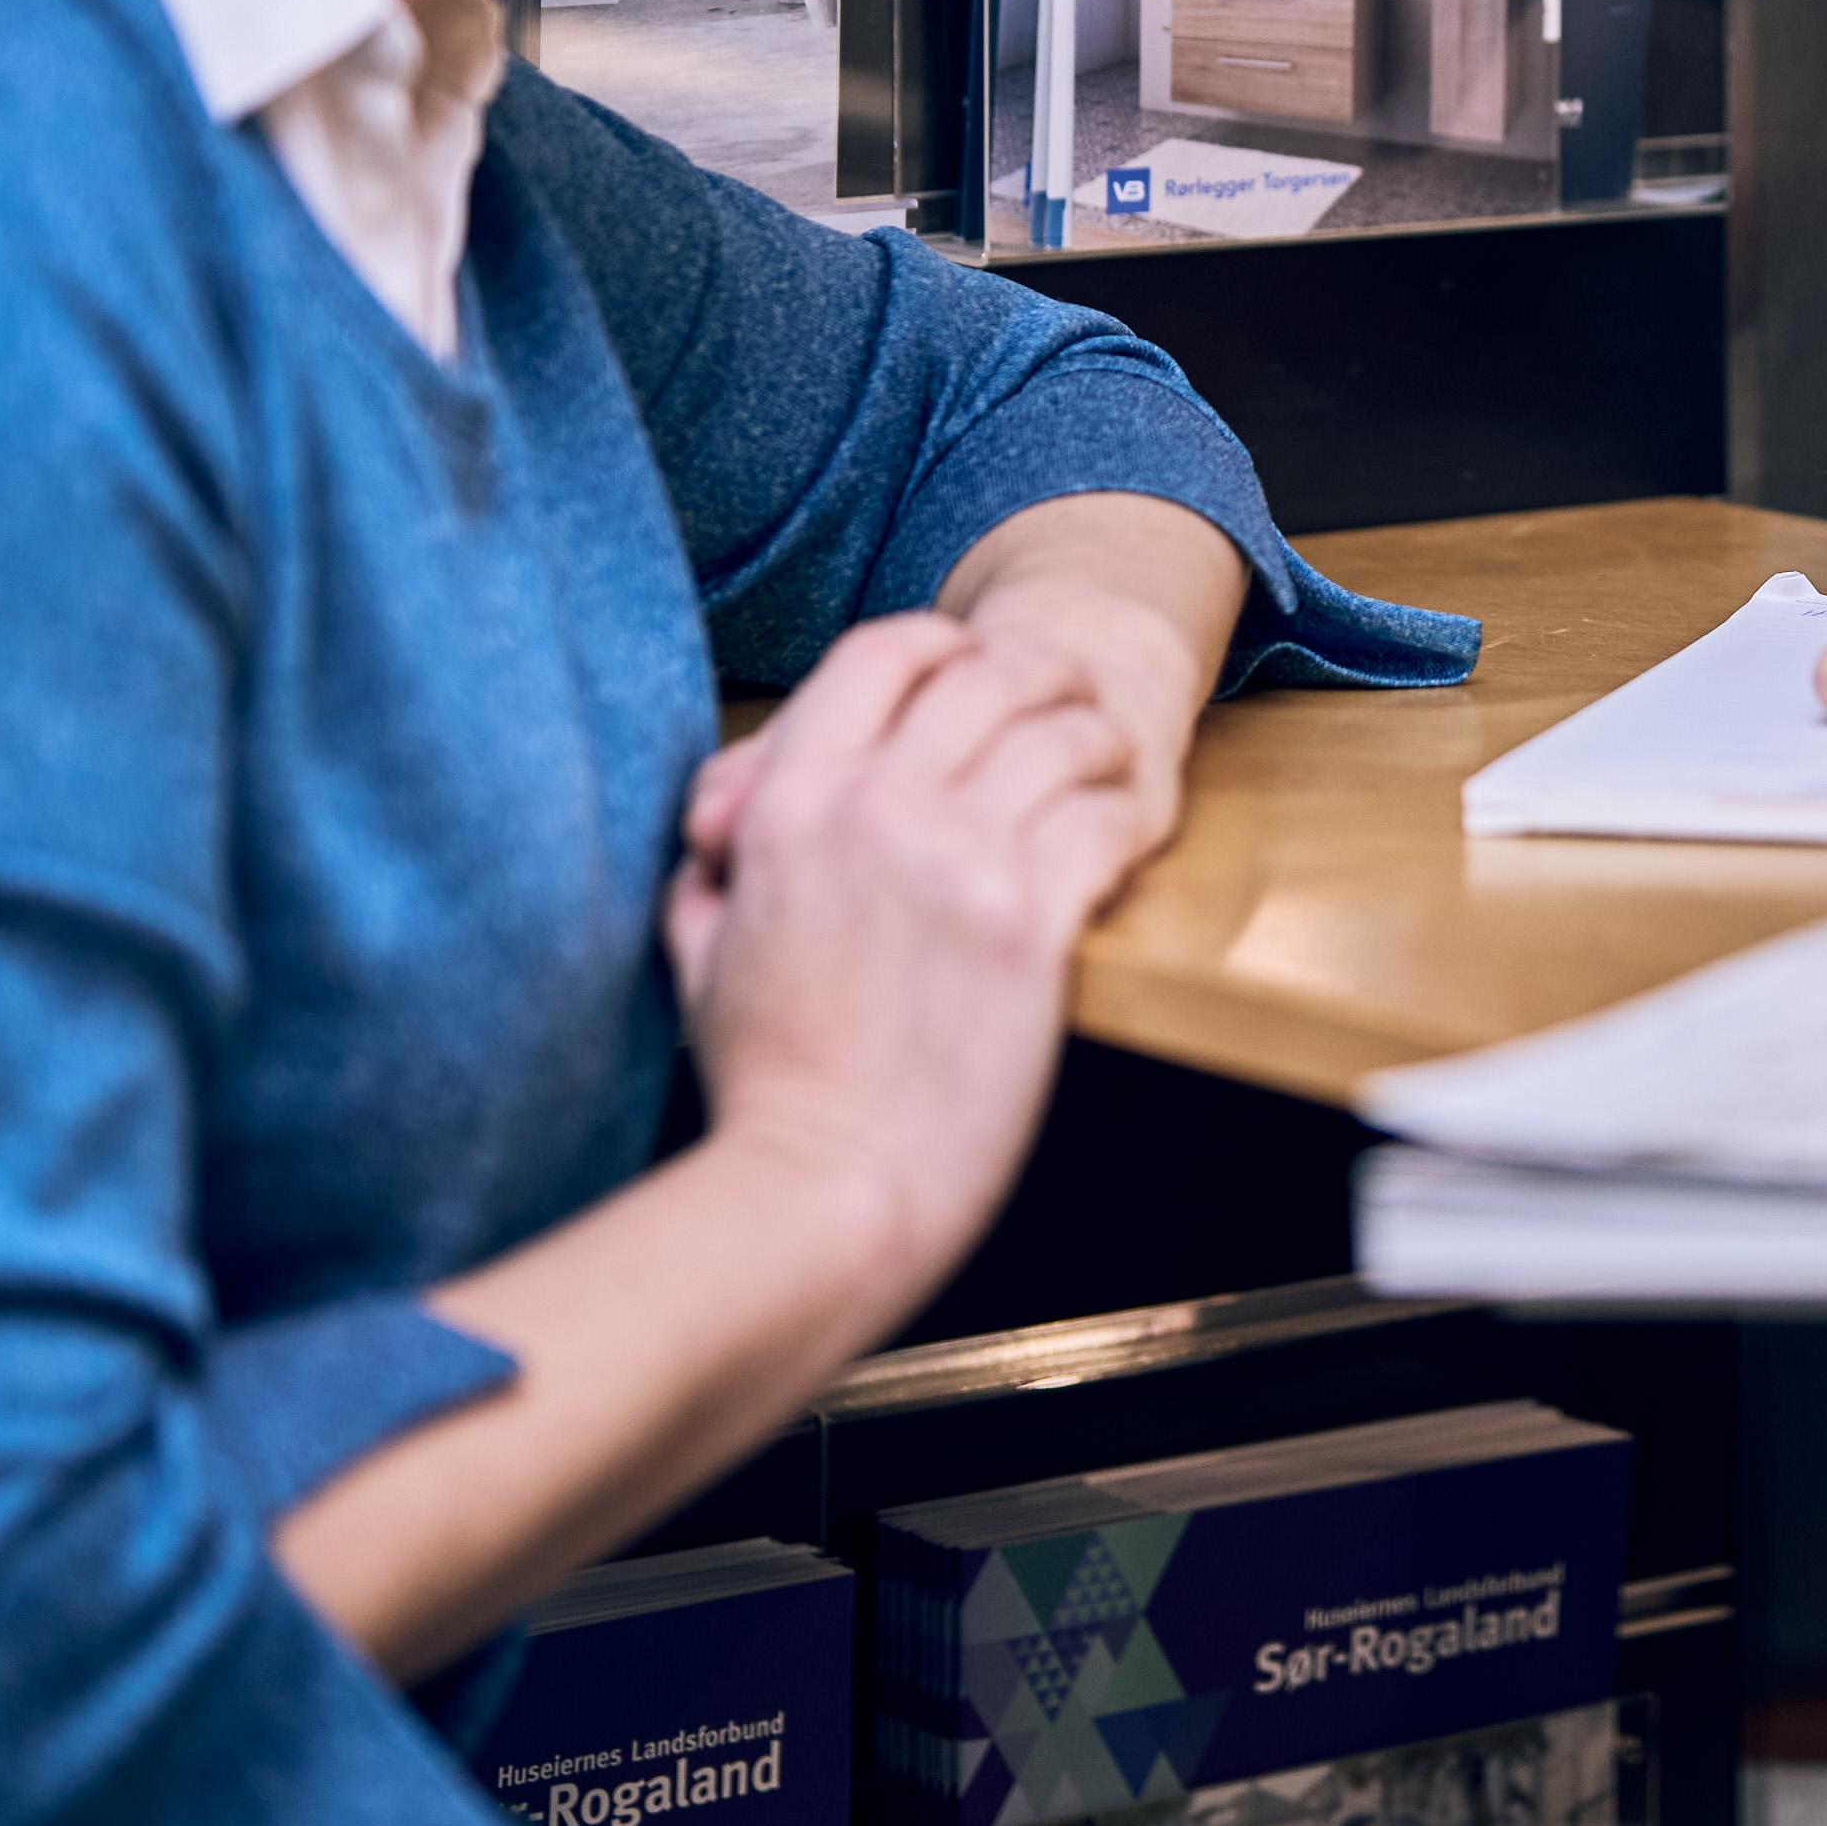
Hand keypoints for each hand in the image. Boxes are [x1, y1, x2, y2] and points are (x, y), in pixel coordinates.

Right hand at [653, 613, 1150, 1307]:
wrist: (826, 1184)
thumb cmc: (766, 1086)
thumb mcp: (698, 956)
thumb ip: (710, 874)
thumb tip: (719, 832)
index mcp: (791, 806)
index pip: (881, 655)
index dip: (941, 641)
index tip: (974, 658)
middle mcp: (877, 811)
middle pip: (989, 675)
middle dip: (1044, 672)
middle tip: (1073, 696)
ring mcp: (960, 862)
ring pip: (1062, 736)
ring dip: (1099, 738)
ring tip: (1112, 759)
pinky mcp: (1030, 924)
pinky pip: (1104, 822)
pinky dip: (1128, 815)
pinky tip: (1128, 834)